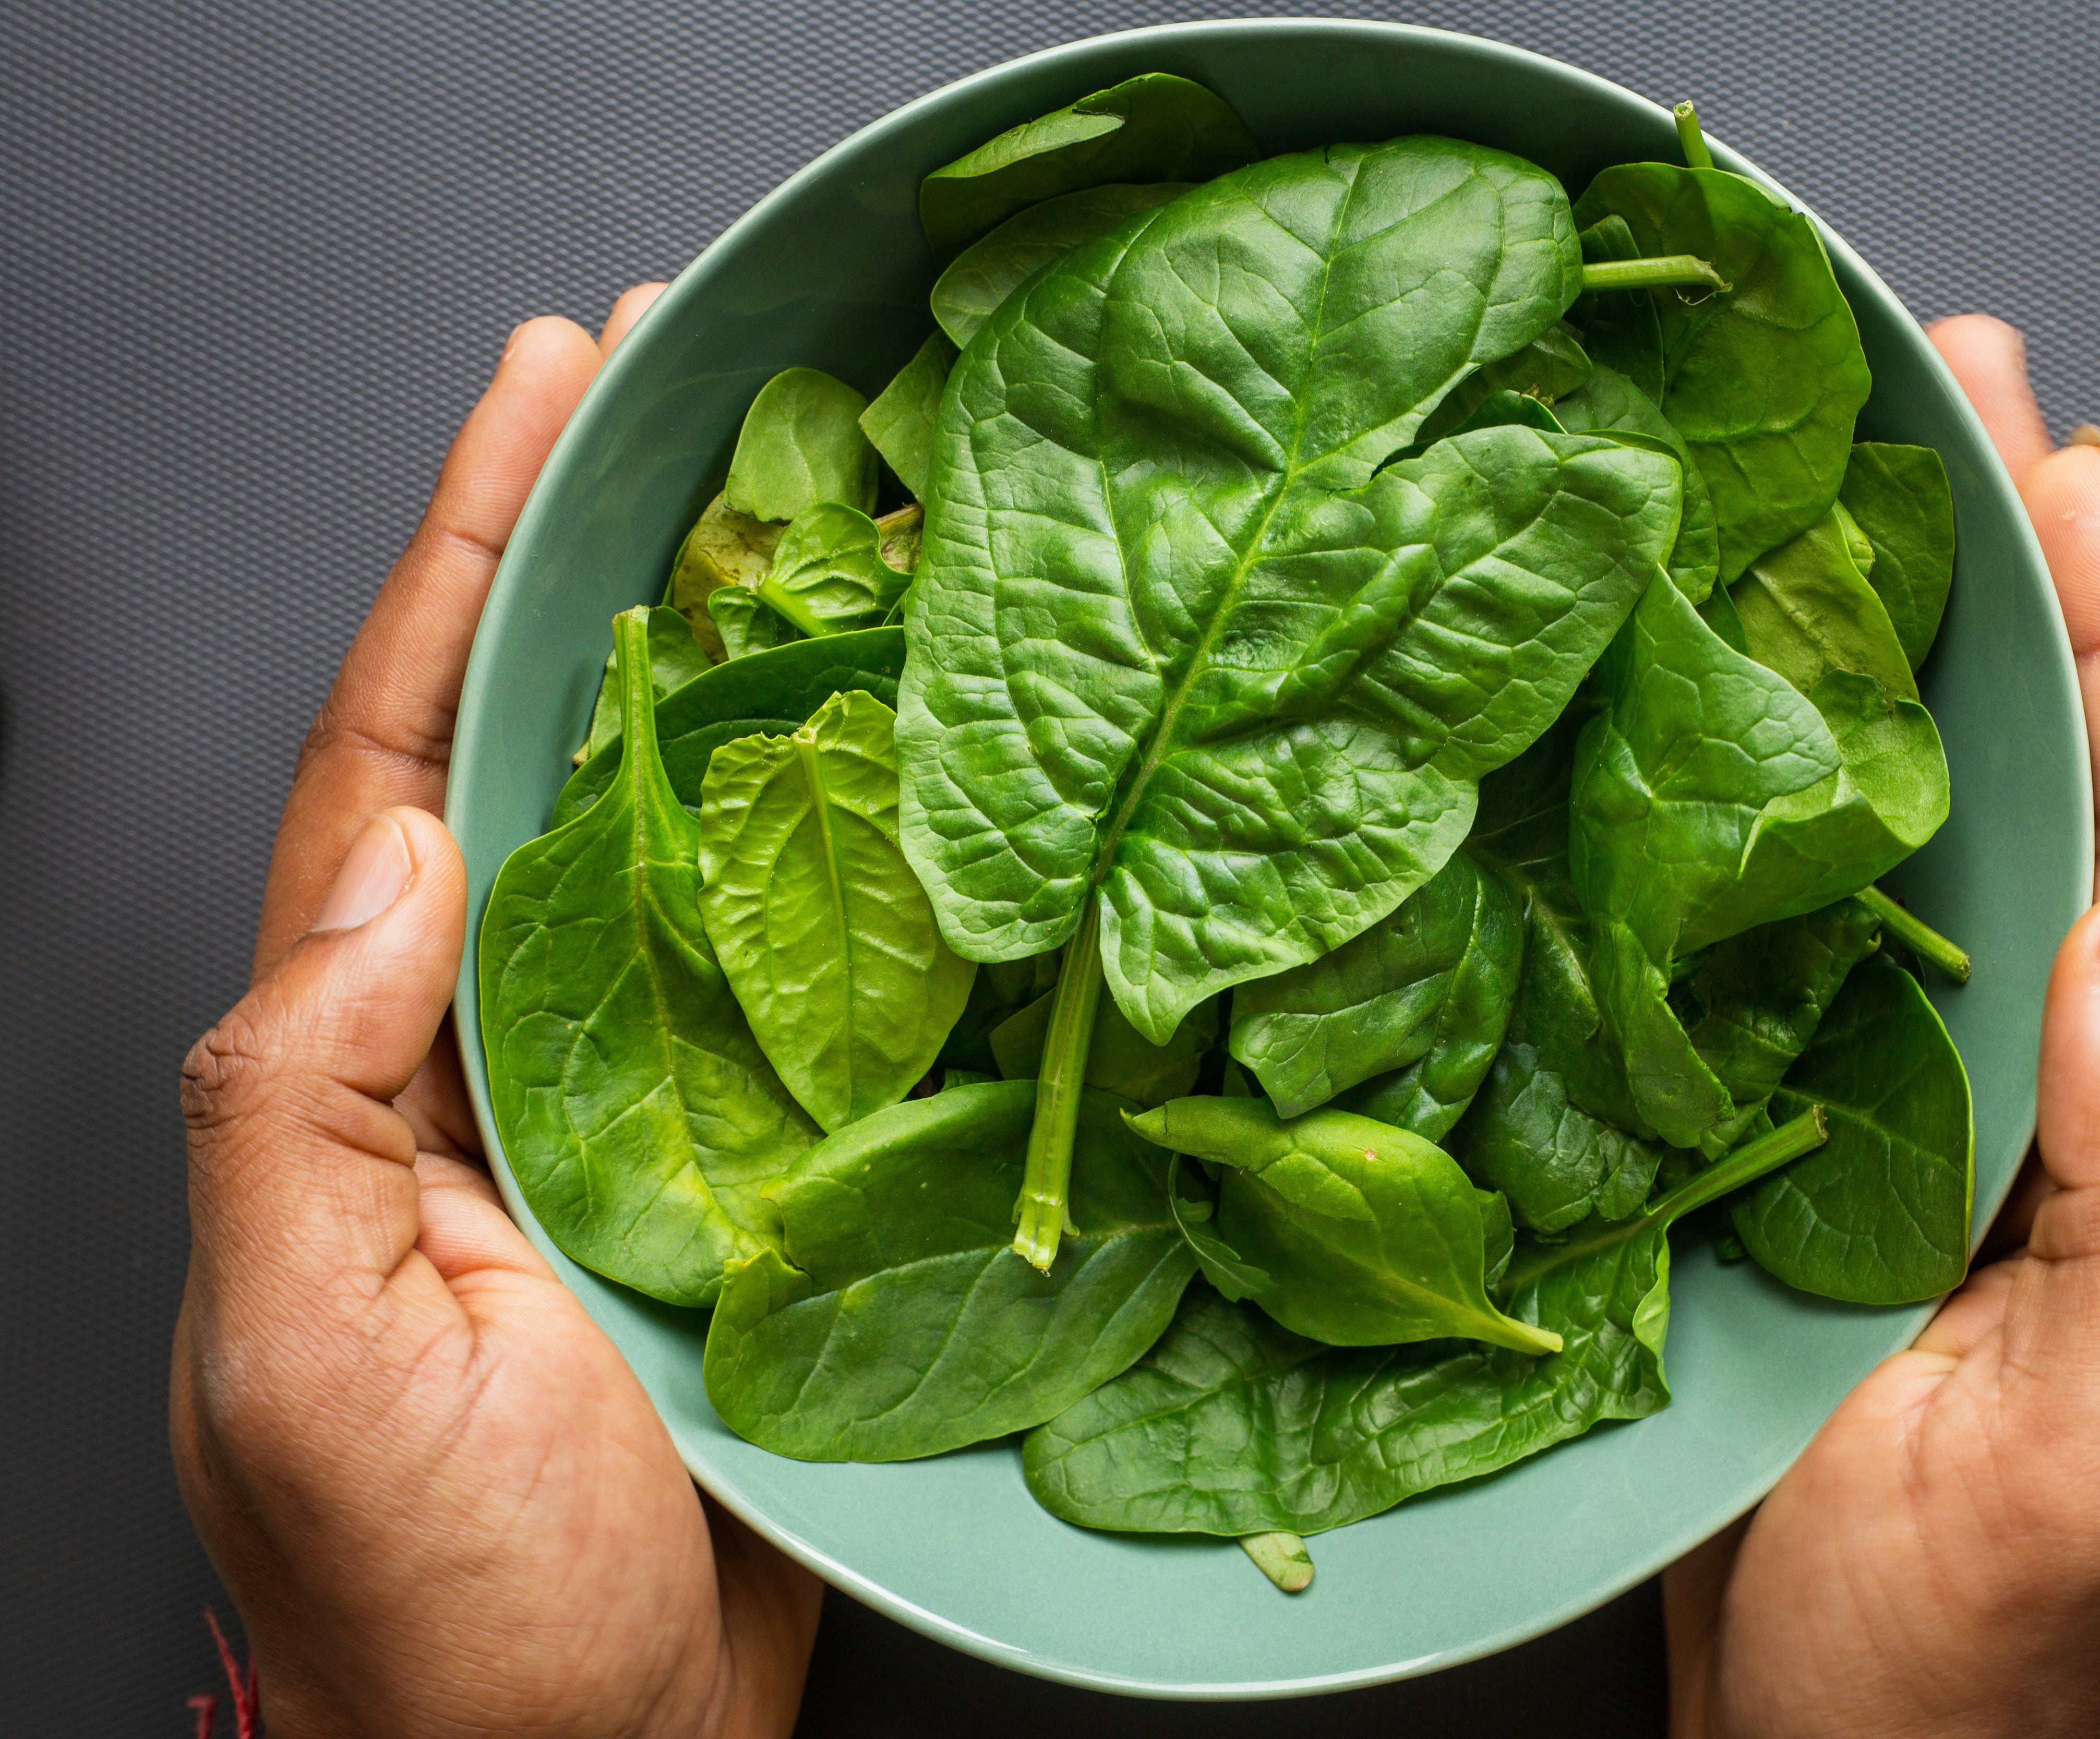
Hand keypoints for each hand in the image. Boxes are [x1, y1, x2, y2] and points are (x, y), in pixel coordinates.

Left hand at [170, 288, 822, 1738]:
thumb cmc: (434, 1604)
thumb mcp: (298, 1356)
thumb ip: (297, 1102)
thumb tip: (385, 859)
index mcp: (364, 1067)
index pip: (394, 758)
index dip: (459, 559)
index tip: (545, 390)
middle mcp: (491, 1052)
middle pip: (539, 753)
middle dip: (592, 556)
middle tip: (683, 384)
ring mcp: (629, 1103)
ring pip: (678, 840)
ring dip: (734, 673)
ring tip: (811, 514)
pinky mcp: (751, 1169)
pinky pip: (794, 974)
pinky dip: (844, 854)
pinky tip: (911, 766)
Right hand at [1665, 317, 2099, 1737]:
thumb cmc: (1972, 1677)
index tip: (2061, 465)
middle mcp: (2052, 1103)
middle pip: (2046, 799)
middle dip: (2009, 589)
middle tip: (1943, 399)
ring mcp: (1925, 1130)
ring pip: (1918, 854)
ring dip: (1884, 674)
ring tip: (1825, 503)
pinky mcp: (1803, 1167)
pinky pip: (1791, 957)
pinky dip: (1761, 825)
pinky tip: (1701, 734)